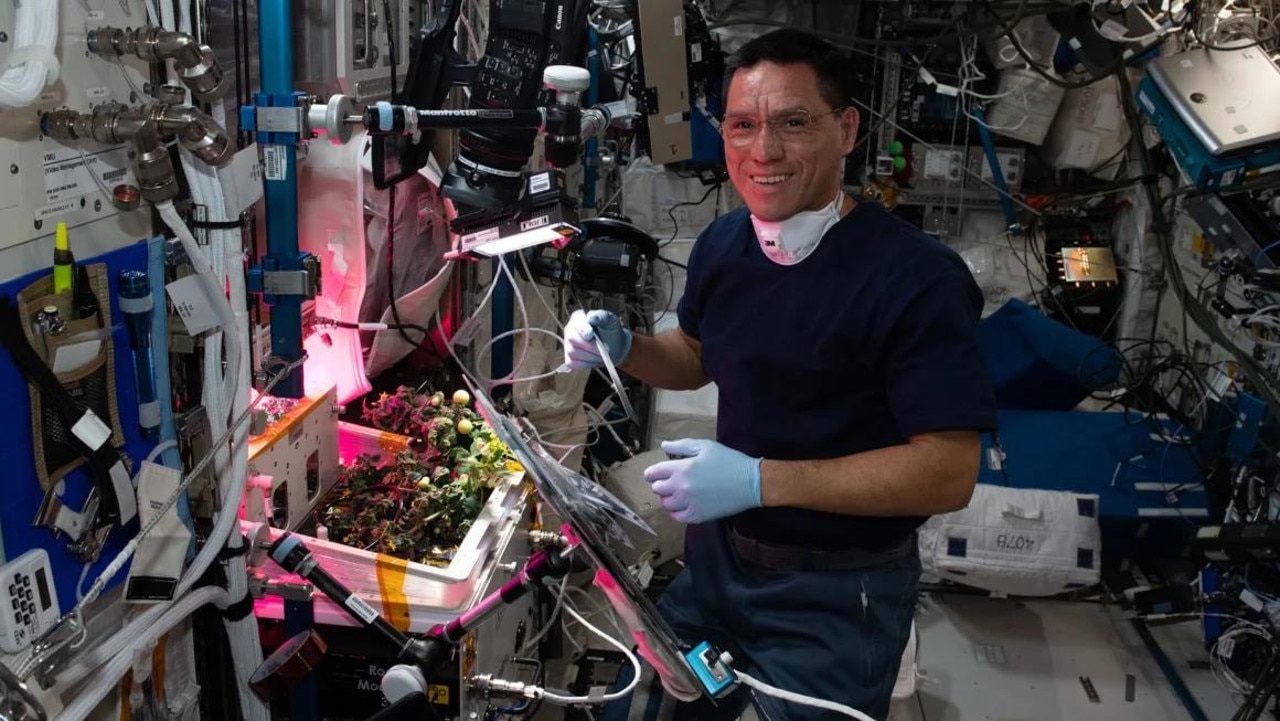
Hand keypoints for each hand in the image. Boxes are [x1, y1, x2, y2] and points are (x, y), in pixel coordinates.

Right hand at [563, 309, 631, 369]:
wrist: (616, 347)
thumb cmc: (612, 332)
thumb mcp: (611, 321)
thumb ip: (602, 317)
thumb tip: (591, 317)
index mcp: (578, 317)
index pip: (576, 323)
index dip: (583, 330)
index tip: (591, 335)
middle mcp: (570, 330)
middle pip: (572, 339)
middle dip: (590, 346)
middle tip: (603, 349)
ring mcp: (568, 345)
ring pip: (573, 352)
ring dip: (590, 355)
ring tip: (601, 353)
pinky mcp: (569, 359)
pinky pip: (573, 363)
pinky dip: (586, 363)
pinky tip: (594, 359)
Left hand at [643, 439, 762, 523]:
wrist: (750, 483)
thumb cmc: (729, 460)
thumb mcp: (706, 447)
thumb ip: (681, 446)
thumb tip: (663, 446)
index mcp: (682, 469)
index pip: (655, 473)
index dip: (651, 473)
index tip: (652, 474)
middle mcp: (681, 488)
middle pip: (658, 489)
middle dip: (661, 484)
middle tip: (670, 481)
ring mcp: (689, 504)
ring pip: (666, 504)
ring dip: (669, 497)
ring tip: (679, 492)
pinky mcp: (697, 516)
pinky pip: (677, 517)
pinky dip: (677, 511)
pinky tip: (685, 504)